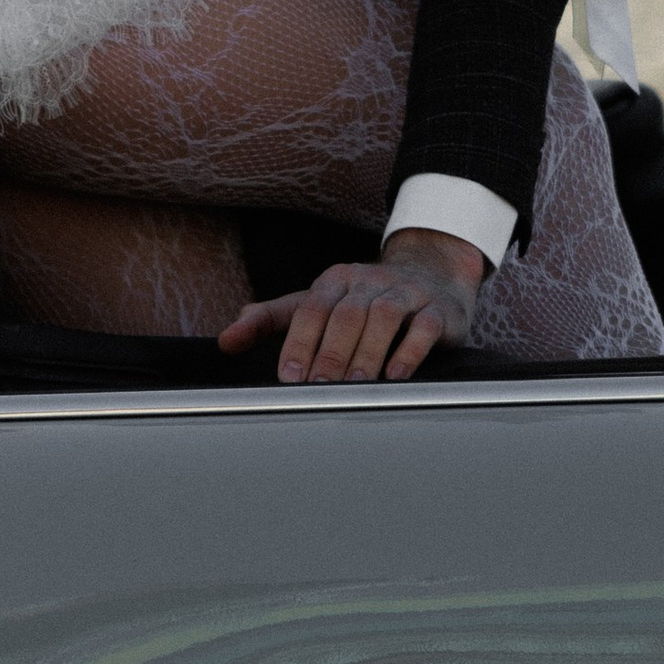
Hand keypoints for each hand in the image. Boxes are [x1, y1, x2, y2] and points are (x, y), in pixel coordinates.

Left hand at [219, 226, 485, 382]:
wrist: (430, 274)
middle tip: (318, 389)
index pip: (311, 308)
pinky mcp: (437, 310)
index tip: (288, 377)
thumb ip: (270, 320)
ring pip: (384, 317)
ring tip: (355, 386)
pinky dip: (409, 351)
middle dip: (330, 354)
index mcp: (335, 280)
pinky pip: (423, 327)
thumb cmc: (362, 299)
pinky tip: (395, 376)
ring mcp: (405, 293)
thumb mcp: (315, 302)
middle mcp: (368, 281)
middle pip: (346, 314)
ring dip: (367, 353)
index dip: (298, 342)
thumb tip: (226, 341)